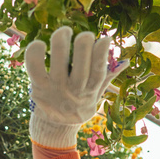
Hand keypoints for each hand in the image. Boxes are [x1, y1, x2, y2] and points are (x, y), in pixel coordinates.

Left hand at [25, 26, 128, 149]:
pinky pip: (34, 67)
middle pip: (81, 68)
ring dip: (61, 43)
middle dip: (84, 46)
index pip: (98, 72)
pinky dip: (35, 54)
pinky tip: (40, 43)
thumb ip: (107, 77)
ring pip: (58, 64)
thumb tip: (125, 62)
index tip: (105, 39)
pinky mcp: (38, 86)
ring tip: (65, 31)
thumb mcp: (94, 96)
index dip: (102, 54)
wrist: (54, 127)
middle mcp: (73, 90)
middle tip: (85, 34)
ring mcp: (55, 88)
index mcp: (89, 91)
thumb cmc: (76, 105)